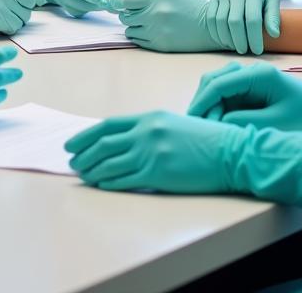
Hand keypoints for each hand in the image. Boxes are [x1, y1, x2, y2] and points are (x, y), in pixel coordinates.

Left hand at [65, 110, 301, 206]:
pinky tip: (99, 184)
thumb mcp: (176, 124)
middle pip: (105, 142)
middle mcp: (147, 132)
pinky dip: (108, 182)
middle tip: (71, 160)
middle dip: (84, 152)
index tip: (73, 142)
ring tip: (80, 173)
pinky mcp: (157, 173)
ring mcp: (151, 152)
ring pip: (110, 162)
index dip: (87, 134)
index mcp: (150, 116)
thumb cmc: (207, 138)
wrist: (231, 151)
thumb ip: (151, 129)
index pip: (109, 125)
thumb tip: (128, 141)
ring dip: (91, 168)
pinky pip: (124, 179)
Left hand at [108, 0, 225, 52]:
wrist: (209, 30)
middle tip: (126, 9)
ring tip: (137, 21)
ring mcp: (155, 26)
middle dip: (121, 6)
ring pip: (127, 22)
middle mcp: (155, 8)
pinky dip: (136, 33)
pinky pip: (134, 36)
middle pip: (124, 4)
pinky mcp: (156, 41)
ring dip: (129, 21)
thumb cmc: (196, 7)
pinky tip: (144, 31)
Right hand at [187, 61, 301, 131]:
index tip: (192, 120)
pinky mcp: (248, 85)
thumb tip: (218, 122)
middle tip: (197, 126)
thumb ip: (246, 122)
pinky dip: (216, 103)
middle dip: (202, 102)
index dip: (203, 102)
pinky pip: (224, 90)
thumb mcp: (277, 122)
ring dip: (208, 102)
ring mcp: (247, 76)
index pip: (219, 84)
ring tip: (206, 124)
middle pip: (213, 80)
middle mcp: (249, 70)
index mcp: (257, 74)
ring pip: (215, 83)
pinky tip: (217, 119)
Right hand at [207, 0, 281, 54]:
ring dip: (226, 38)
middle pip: (235, 21)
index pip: (253, 19)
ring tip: (234, 46)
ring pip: (220, 21)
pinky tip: (223, 40)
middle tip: (244, 51)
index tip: (257, 50)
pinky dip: (215, 32)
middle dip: (239, 40)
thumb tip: (274, 34)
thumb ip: (273, 16)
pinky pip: (211, 17)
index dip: (254, 38)